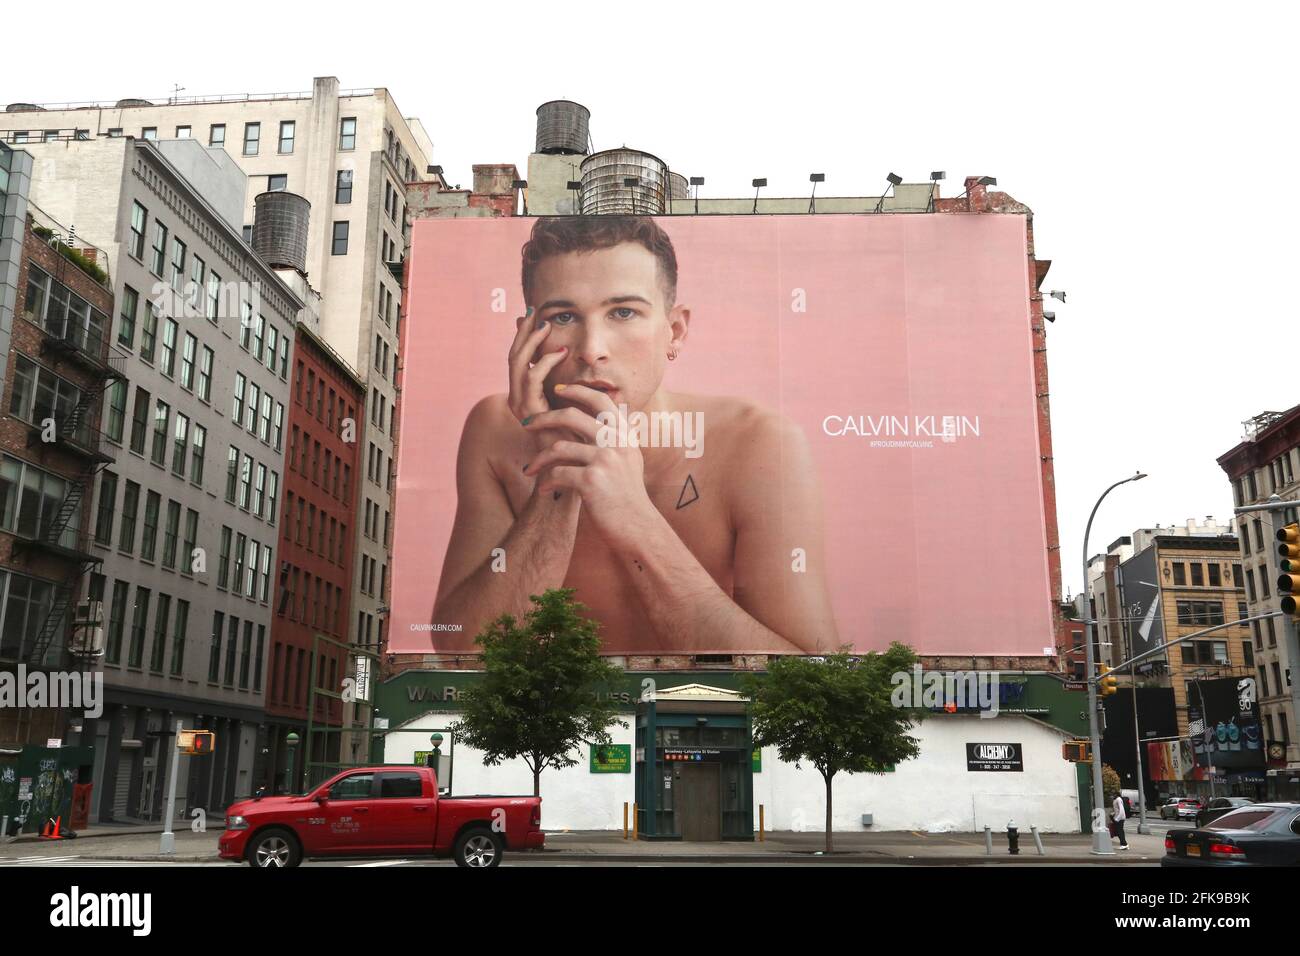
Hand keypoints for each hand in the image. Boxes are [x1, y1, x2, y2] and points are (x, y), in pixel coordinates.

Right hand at [507, 310, 566, 430]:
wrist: (573, 463)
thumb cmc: (577, 434)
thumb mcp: (571, 400)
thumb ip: (568, 381)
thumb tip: (575, 359)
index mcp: (523, 394)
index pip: (519, 358)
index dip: (524, 335)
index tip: (535, 314)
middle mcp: (516, 397)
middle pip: (514, 356)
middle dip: (523, 331)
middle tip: (533, 310)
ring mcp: (520, 404)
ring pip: (518, 363)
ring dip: (532, 341)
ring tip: (546, 325)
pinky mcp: (529, 410)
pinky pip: (532, 378)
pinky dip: (545, 362)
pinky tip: (562, 352)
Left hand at [522, 385, 653, 540]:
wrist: (639, 528)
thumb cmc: (629, 498)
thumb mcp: (630, 462)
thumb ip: (618, 441)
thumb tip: (604, 421)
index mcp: (625, 436)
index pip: (600, 401)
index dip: (577, 391)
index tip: (557, 389)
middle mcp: (616, 443)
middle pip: (573, 416)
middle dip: (544, 417)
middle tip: (526, 424)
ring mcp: (605, 460)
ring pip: (559, 446)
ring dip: (539, 458)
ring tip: (529, 469)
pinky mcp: (592, 480)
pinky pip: (558, 473)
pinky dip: (547, 482)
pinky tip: (543, 490)